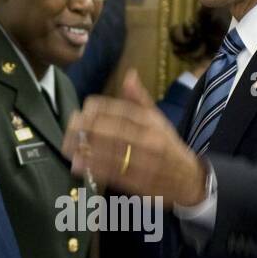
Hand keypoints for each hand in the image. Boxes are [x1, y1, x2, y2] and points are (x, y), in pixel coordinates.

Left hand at [62, 69, 207, 206]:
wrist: (189, 179)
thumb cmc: (168, 146)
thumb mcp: (158, 119)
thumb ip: (139, 99)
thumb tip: (129, 74)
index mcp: (151, 122)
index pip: (121, 110)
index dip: (98, 109)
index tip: (82, 109)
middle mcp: (148, 140)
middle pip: (112, 130)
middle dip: (87, 128)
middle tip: (69, 126)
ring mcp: (144, 162)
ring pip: (110, 152)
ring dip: (86, 149)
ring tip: (67, 145)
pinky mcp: (139, 182)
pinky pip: (113, 173)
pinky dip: (94, 168)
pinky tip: (79, 165)